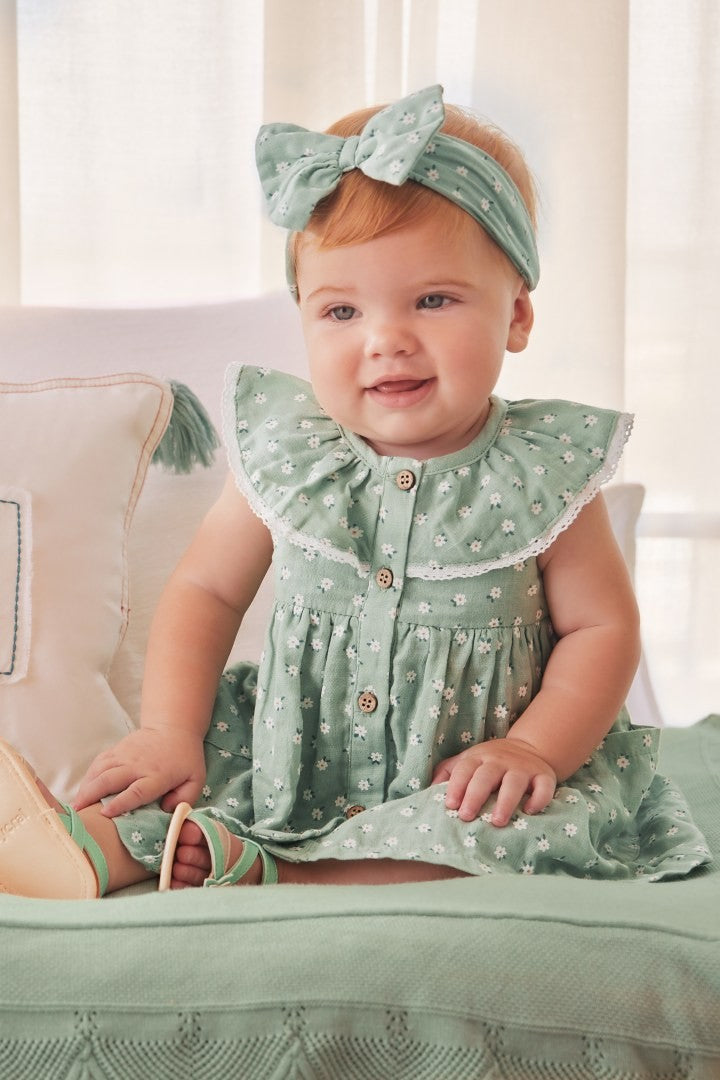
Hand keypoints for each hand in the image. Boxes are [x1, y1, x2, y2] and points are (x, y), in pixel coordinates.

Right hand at [73, 725, 206, 817]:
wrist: (174, 728)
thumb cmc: (185, 759)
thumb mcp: (195, 779)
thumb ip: (185, 798)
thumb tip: (167, 811)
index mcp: (158, 775)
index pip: (137, 790)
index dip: (120, 802)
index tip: (105, 813)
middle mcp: (138, 764)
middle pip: (110, 779)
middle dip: (92, 795)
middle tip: (78, 813)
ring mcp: (125, 755)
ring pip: (100, 770)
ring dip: (86, 787)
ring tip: (75, 805)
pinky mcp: (117, 749)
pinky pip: (98, 762)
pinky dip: (88, 776)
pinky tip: (82, 789)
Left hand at [431, 737, 556, 825]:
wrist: (528, 748)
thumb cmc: (489, 762)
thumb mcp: (467, 760)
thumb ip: (447, 773)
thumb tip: (426, 791)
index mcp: (478, 757)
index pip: (464, 769)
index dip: (456, 786)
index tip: (450, 806)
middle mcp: (500, 761)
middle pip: (486, 776)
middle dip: (475, 795)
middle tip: (466, 817)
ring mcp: (523, 768)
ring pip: (514, 782)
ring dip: (506, 802)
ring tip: (498, 821)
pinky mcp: (544, 776)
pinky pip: (544, 787)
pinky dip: (539, 799)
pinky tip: (530, 811)